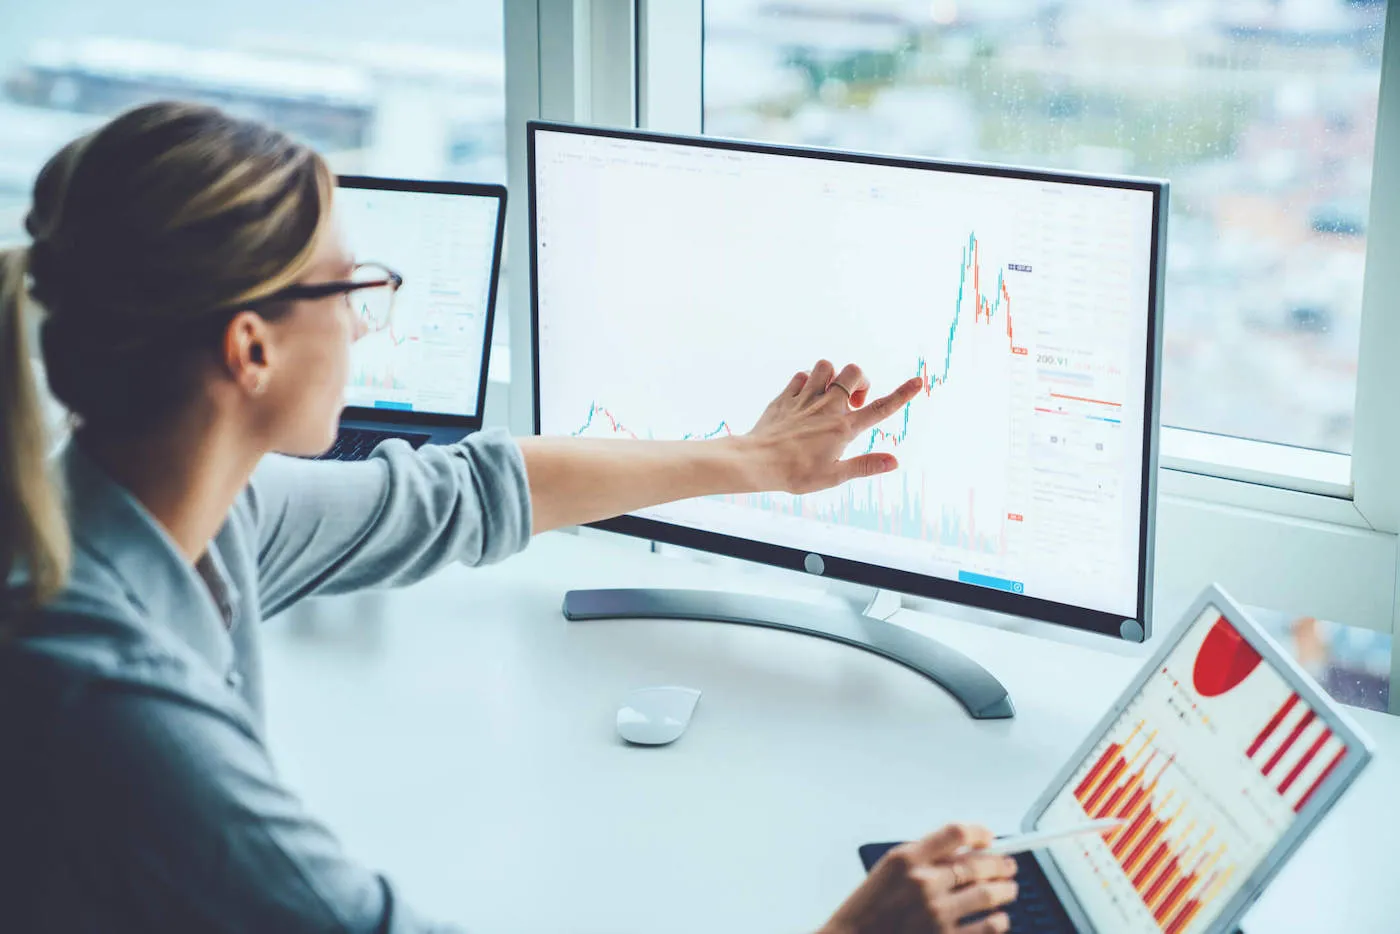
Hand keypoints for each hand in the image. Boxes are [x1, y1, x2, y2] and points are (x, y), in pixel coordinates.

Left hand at [744, 359, 922, 493]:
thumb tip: (894, 462)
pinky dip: (807, 381)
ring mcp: (806, 399)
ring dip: (832, 376)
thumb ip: (865, 466)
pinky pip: (801, 375)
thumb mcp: (834, 476)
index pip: (880, 409)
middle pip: (854, 372)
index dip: (902, 395)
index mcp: (843, 428)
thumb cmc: (795, 473)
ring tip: (829, 395)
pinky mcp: (786, 397)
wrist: (757, 461)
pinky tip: (806, 397)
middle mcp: (827, 407)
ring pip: (826, 366)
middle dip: (860, 379)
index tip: (918, 381)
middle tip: (854, 401)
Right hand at [818, 824, 1019, 933]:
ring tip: (1008, 890)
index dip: (979, 832)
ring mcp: (936, 914)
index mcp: (906, 859)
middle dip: (1001, 863)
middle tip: (1009, 866)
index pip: (956, 833)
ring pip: (988, 895)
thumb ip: (925, 858)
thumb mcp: (889, 871)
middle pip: (979, 863)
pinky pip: (989, 927)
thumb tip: (966, 850)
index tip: (989, 838)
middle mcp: (923, 884)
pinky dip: (1000, 921)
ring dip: (1005, 890)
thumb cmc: (870, 908)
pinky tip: (999, 918)